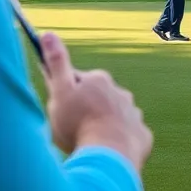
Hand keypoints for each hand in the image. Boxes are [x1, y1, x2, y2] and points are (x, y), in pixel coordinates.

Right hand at [40, 32, 152, 171]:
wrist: (109, 156)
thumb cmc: (79, 124)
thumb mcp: (60, 92)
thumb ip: (56, 63)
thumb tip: (49, 34)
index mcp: (99, 80)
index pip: (79, 82)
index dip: (68, 95)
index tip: (61, 109)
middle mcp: (120, 93)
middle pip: (99, 99)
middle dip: (88, 109)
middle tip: (74, 130)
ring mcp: (133, 114)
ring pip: (115, 117)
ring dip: (104, 125)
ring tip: (91, 143)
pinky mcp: (141, 135)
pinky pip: (128, 136)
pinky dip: (119, 142)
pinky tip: (108, 152)